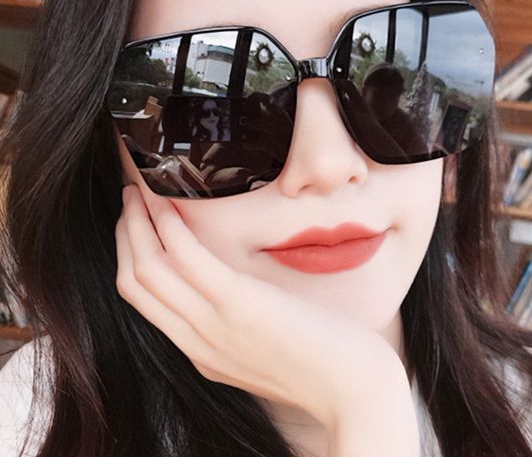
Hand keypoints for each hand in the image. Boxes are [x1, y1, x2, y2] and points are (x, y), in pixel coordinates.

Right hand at [115, 184, 405, 431]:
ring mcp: (213, 325)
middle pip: (135, 282)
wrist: (354, 392)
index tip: (137, 223)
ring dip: (137, 223)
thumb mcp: (266, 343)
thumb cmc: (323, 360)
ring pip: (148, 269)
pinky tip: (169, 201)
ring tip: (137, 190)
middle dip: (126, 235)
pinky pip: (187, 258)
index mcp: (202, 350)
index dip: (133, 255)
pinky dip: (170, 226)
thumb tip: (238, 284)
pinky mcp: (238, 304)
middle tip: (129, 199)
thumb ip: (241, 320)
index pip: (145, 300)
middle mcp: (197, 341)